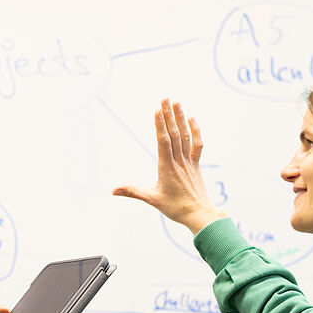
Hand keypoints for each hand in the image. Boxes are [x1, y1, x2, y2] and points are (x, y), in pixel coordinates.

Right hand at [113, 99, 225, 233]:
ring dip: (181, 118)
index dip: (160, 124)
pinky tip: (192, 119)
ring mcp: (189, 162)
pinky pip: (197, 144)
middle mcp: (179, 161)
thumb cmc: (175, 208)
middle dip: (169, 115)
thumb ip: (133, 192)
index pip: (163, 141)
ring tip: (177, 103)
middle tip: (165, 98)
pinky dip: (195, 131)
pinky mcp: (196, 165)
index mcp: (167, 167)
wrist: (200, 214)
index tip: (157, 109)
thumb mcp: (152, 200)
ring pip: (185, 136)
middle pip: (174, 134)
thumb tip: (113, 190)